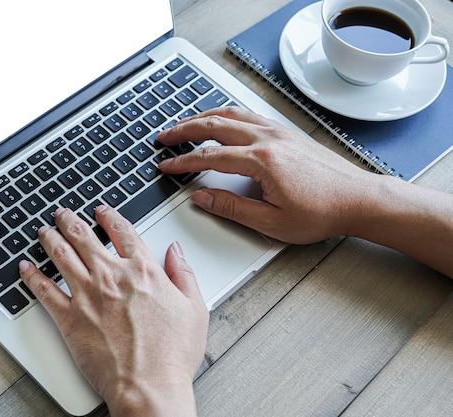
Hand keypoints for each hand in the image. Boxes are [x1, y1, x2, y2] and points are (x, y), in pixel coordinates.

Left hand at [19, 206, 208, 416]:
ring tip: (44, 230)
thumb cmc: (171, 355)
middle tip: (63, 214)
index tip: (101, 212)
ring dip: (50, 238)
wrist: (148, 386)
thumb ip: (184, 274)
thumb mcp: (194, 309)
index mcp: (143, 271)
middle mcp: (112, 277)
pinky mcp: (70, 318)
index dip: (109, 217)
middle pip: (85, 237)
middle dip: (71, 221)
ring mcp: (88, 296)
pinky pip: (44, 290)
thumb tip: (176, 252)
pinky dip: (32, 276)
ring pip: (62, 255)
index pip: (122, 232)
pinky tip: (25, 268)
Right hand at [157, 107, 371, 243]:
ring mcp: (278, 131)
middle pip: (214, 126)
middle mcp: (268, 139)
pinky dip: (226, 114)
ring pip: (231, 114)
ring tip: (184, 124)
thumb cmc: (322, 212)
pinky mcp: (286, 132)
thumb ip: (231, 208)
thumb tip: (202, 197)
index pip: (209, 157)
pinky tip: (220, 120)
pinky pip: (248, 115)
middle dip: (184, 130)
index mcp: (261, 161)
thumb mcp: (271, 222)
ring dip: (203, 117)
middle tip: (164, 137)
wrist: (358, 199)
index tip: (166, 167)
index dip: (182, 162)